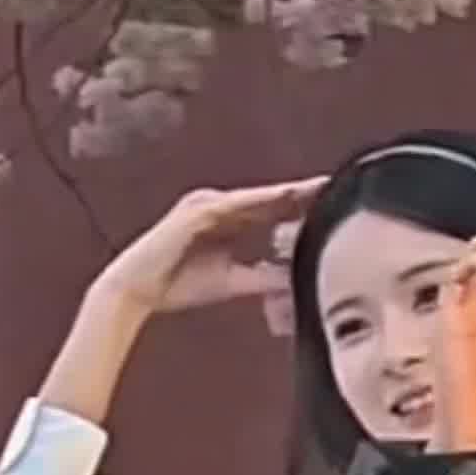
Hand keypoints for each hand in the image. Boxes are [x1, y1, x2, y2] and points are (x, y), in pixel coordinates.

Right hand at [91, 179, 326, 316]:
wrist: (137, 290)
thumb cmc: (179, 284)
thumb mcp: (231, 281)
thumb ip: (261, 276)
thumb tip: (293, 278)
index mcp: (228, 220)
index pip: (273, 209)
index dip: (303, 205)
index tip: (335, 201)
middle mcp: (219, 206)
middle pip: (269, 197)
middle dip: (302, 193)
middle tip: (338, 184)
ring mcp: (206, 205)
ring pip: (255, 197)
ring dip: (286, 192)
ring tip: (319, 187)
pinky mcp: (195, 212)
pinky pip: (233, 205)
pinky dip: (258, 201)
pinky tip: (283, 197)